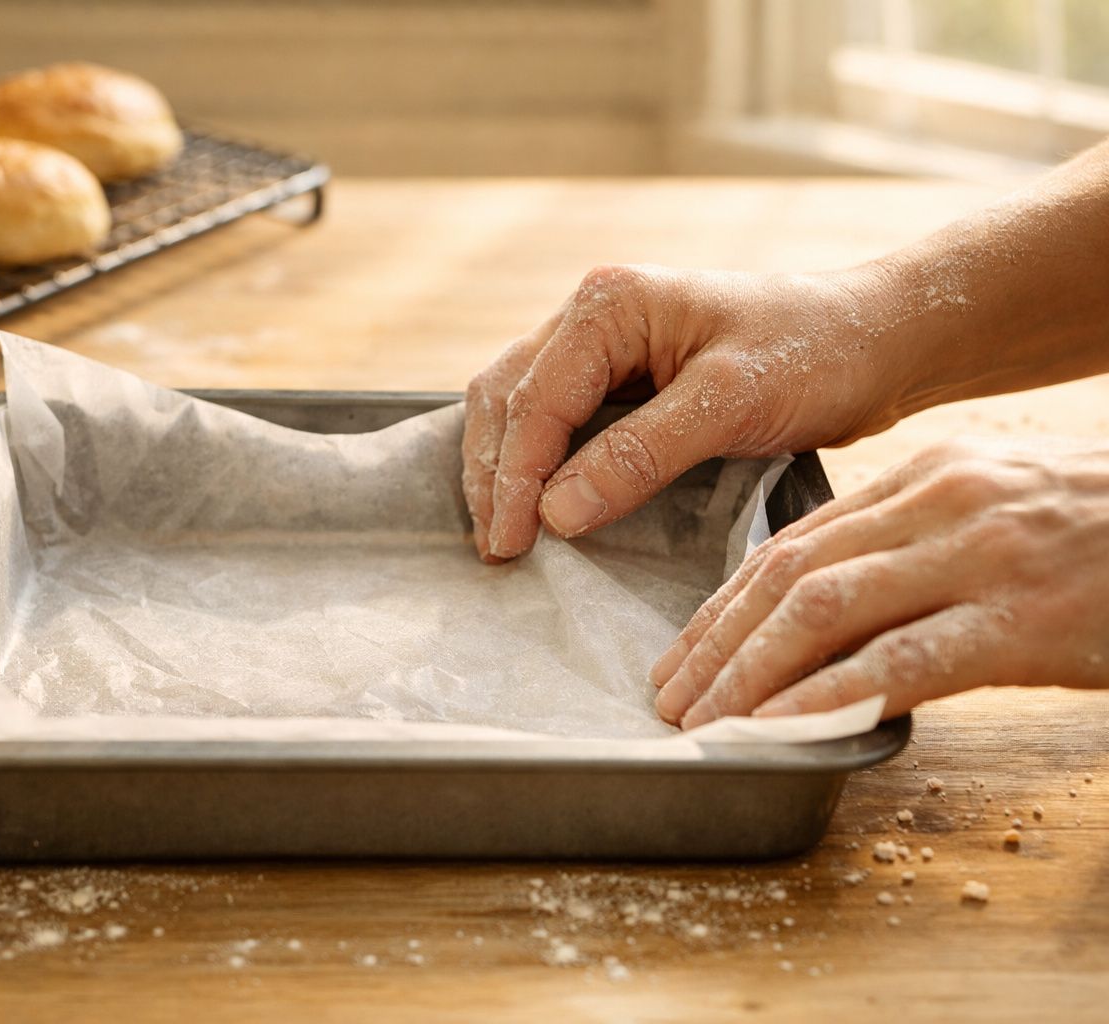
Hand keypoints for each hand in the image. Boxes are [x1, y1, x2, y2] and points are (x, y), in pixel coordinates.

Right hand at [461, 265, 905, 562]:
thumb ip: (639, 454)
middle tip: (498, 549)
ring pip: (518, 407)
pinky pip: (554, 419)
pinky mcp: (621, 376)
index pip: (534, 400)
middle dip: (492, 474)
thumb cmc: (817, 353)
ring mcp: (602, 344)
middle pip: (506, 397)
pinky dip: (534, 463)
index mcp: (609, 304)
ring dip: (503, 469)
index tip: (509, 545)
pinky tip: (536, 505)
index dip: (513, 478)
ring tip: (505, 535)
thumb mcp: (731, 403)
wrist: (877, 338)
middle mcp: (592, 314)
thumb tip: (556, 513)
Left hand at [651, 437, 1108, 726]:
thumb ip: (912, 542)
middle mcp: (942, 500)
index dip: (721, 605)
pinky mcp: (1023, 619)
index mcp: (926, 476)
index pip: (791, 541)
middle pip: (788, 573)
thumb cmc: (1101, 535)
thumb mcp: (997, 510)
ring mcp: (983, 556)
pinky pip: (897, 661)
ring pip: (823, 610)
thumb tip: (822, 603)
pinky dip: (823, 696)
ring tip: (703, 722)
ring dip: (747, 673)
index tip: (681, 653)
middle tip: (670, 697)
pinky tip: (777, 727)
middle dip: (715, 642)